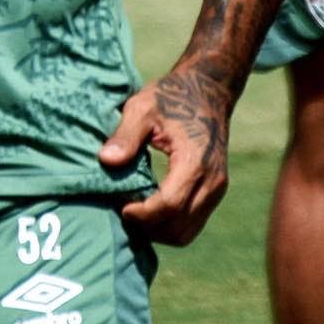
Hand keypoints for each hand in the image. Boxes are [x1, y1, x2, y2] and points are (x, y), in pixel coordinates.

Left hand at [97, 62, 231, 245]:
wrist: (207, 90)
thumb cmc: (170, 96)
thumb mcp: (142, 107)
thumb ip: (125, 135)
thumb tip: (106, 161)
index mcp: (194, 161)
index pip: (169, 205)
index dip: (142, 214)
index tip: (121, 206)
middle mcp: (211, 181)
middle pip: (178, 227)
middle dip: (148, 227)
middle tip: (124, 212)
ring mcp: (217, 189)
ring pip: (187, 232)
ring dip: (159, 231)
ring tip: (135, 213)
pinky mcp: (215, 192)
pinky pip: (193, 224)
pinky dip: (170, 225)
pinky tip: (150, 210)